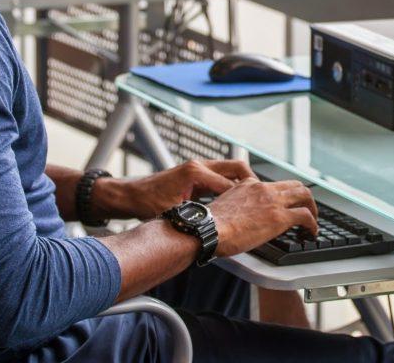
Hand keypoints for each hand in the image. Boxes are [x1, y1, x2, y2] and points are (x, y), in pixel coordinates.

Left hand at [97, 159, 253, 219]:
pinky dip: (232, 185)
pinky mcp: (197, 173)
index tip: (258, 209)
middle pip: (237, 167)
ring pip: (231, 170)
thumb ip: (194, 217)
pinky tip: (237, 201)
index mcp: (195, 173)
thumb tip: (215, 228)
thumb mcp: (172, 214)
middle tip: (264, 198)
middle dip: (252, 182)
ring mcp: (199, 167)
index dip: (245, 197)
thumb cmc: (146, 203)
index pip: (230, 184)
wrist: (129, 194)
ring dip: (244, 183)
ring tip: (256, 200)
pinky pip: (222, 175)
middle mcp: (199, 165)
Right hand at [209, 178, 317, 257]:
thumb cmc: (210, 224)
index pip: (273, 185)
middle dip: (304, 197)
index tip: (285, 206)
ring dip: (312, 208)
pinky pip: (306, 216)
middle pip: (294, 185)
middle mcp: (263, 189)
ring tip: (312, 222)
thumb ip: (236, 205)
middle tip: (306, 210)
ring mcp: (273, 201)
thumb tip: (238, 217)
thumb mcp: (223, 205)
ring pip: (304, 195)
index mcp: (249, 184)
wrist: (208, 228)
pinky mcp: (279, 217)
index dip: (283, 196)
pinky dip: (313, 224)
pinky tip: (311, 233)